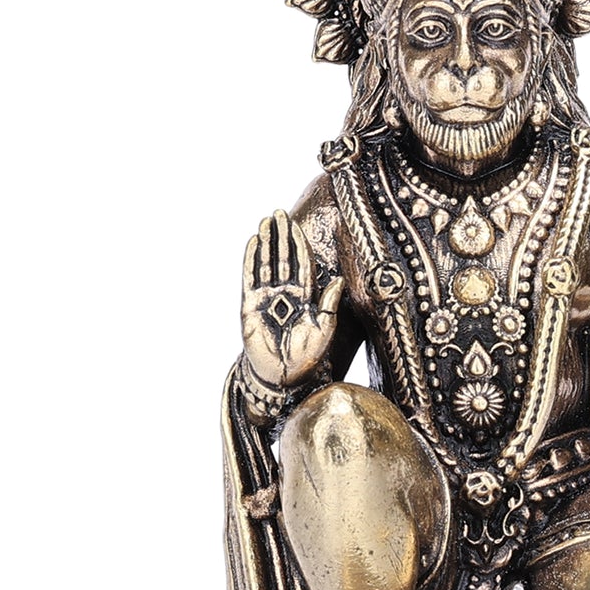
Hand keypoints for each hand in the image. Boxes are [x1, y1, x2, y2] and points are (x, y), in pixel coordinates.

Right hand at [241, 210, 342, 389]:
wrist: (283, 377)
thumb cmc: (306, 356)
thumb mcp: (324, 328)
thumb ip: (330, 304)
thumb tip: (338, 279)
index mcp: (305, 298)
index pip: (303, 264)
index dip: (300, 244)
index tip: (297, 225)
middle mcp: (286, 294)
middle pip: (284, 258)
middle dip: (282, 235)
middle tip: (279, 212)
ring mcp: (267, 298)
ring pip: (267, 263)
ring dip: (267, 242)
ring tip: (266, 220)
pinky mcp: (251, 305)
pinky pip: (251, 277)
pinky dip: (252, 259)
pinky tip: (253, 241)